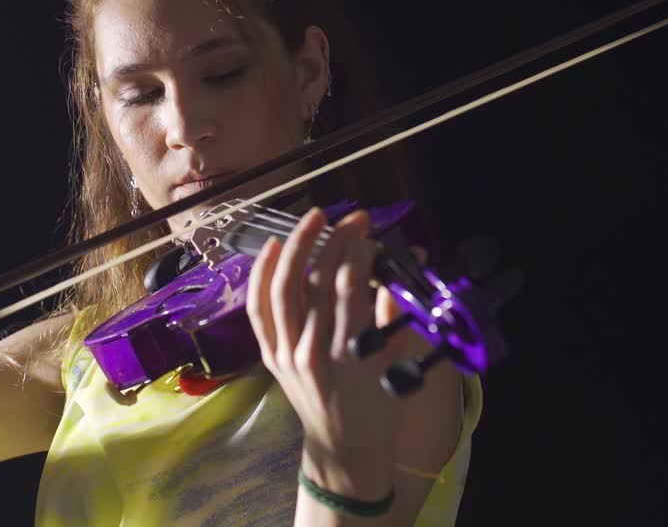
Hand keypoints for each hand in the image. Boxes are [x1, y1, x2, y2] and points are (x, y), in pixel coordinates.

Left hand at [246, 207, 408, 496]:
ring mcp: (286, 354)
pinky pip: (259, 309)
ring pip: (284, 288)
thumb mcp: (401, 364)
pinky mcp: (270, 355)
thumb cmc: (380, 408)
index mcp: (351, 355)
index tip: (374, 238)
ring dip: (299, 246)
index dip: (360, 252)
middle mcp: (313, 352)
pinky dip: (263, 275)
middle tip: (355, 218)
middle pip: (318, 280)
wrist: (344, 449)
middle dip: (337, 240)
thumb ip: (398, 314)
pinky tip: (275, 248)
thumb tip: (408, 263)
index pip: (349, 287)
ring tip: (315, 217)